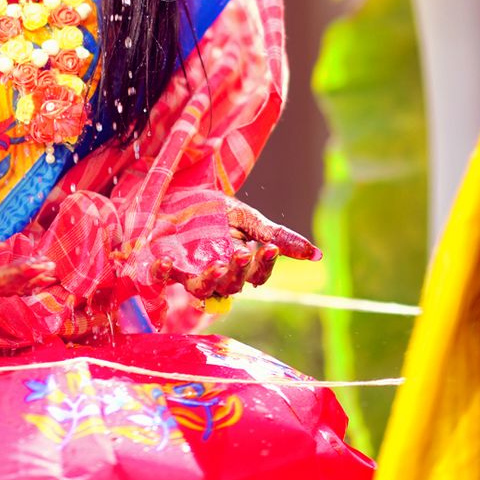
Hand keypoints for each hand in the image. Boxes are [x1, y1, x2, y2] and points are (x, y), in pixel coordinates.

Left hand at [149, 193, 319, 301]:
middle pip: (232, 285)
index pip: (257, 275)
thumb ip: (277, 234)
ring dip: (211, 279)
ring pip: (203, 289)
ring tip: (219, 265)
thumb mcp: (247, 217)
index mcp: (239, 264)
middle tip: (243, 252)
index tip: (270, 247)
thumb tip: (318, 255)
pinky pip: (161, 278)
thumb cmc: (213, 208)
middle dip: (239, 271)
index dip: (264, 265)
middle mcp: (216, 272)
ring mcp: (189, 270)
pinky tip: (166, 263)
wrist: (178, 190)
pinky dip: (162, 273)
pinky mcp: (165, 264)